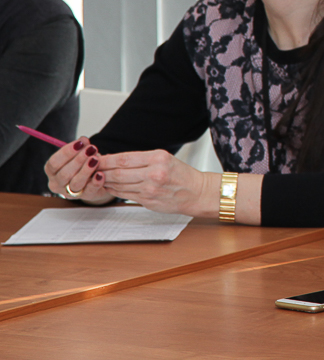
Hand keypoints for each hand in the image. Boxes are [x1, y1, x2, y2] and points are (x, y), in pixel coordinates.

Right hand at [44, 137, 112, 204]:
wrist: (94, 180)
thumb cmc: (83, 164)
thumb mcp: (80, 154)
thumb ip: (81, 147)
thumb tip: (83, 139)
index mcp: (52, 171)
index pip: (53, 163)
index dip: (66, 152)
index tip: (80, 143)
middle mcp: (57, 184)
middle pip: (64, 174)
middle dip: (78, 160)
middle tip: (91, 149)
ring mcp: (70, 193)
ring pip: (75, 183)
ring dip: (86, 170)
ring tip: (95, 159)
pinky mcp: (85, 197)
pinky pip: (89, 191)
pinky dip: (95, 182)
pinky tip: (101, 174)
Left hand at [95, 150, 216, 216]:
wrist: (196, 192)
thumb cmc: (181, 175)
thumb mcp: (165, 159)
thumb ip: (141, 159)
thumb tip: (114, 160)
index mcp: (159, 158)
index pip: (124, 158)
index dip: (106, 159)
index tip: (96, 158)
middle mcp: (155, 173)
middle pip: (118, 172)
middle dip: (102, 170)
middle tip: (91, 168)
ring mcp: (151, 189)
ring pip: (119, 184)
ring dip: (106, 181)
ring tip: (99, 177)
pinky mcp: (148, 201)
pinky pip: (125, 194)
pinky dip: (115, 190)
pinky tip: (111, 186)